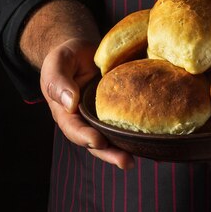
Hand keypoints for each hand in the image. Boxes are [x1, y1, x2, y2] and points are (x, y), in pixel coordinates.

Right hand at [40, 38, 134, 168]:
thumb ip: (58, 81)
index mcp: (66, 113)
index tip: (99, 142)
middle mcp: (85, 121)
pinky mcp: (119, 111)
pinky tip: (152, 140)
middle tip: (126, 162)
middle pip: (95, 143)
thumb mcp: (57, 63)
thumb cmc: (67, 56)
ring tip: (137, 160)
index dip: (85, 137)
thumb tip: (70, 103)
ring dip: (125, 150)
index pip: (74, 129)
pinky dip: (138, 133)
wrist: (83, 49)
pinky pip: (128, 124)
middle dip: (110, 154)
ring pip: (113, 138)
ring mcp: (103, 118)